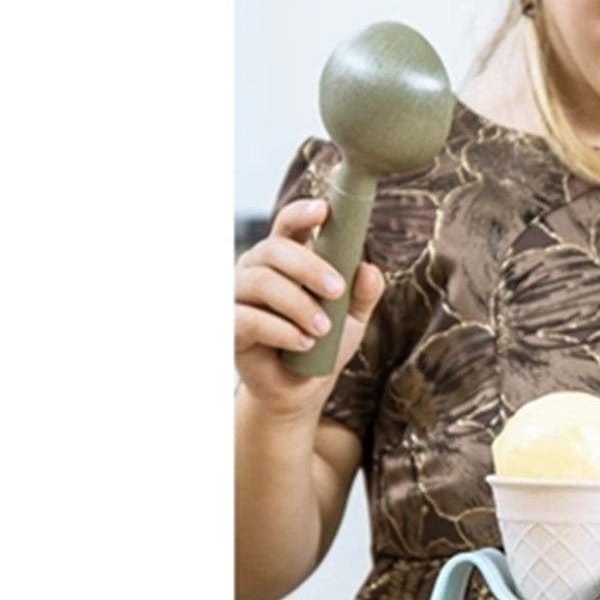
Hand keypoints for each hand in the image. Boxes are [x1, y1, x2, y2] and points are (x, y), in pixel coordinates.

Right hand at [234, 197, 384, 416]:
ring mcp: (239, 295)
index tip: (324, 211)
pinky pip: (248, 318)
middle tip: (336, 290)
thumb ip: (363, 293)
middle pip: (275, 250)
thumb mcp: (353, 317)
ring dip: (297, 304)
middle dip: (309, 267)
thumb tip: (369, 270)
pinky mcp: (230, 325)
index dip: (302, 213)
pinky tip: (304, 343)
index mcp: (288, 258)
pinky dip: (280, 330)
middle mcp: (258, 269)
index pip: (288, 225)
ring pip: (261, 282)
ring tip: (323, 328)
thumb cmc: (326, 341)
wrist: (301, 387)